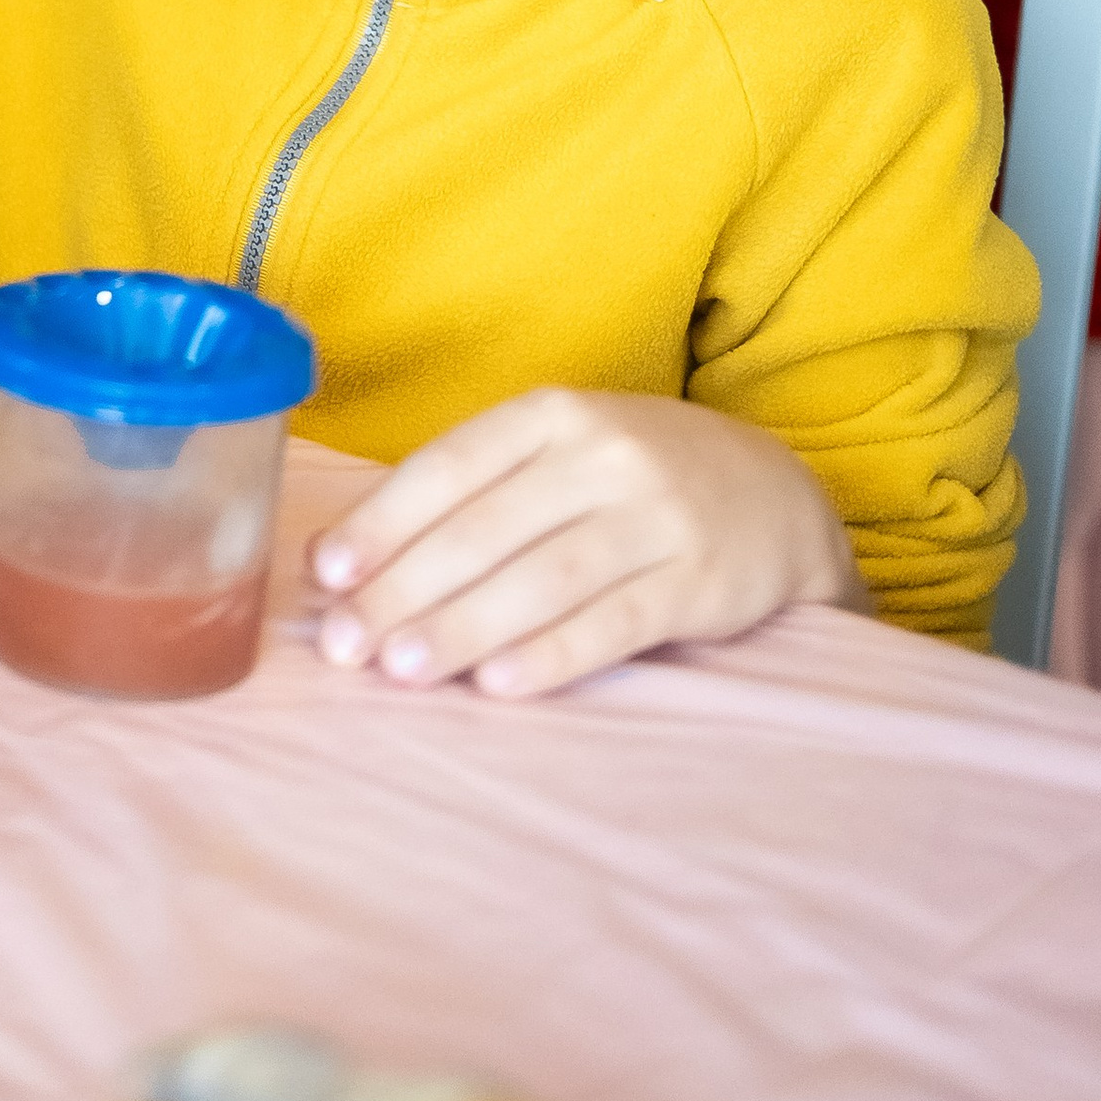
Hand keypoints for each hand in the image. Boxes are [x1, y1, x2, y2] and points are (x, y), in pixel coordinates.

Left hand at [306, 388, 861, 699]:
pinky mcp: (698, 582)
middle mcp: (604, 454)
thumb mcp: (558, 455)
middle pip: (485, 528)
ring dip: (464, 628)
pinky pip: (615, 624)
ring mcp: (656, 517)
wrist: (774, 497)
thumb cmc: (628, 482)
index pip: (449, 466)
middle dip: (405, 589)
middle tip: (344, 644)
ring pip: (542, 579)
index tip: (326, 573)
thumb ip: (469, 497)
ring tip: (400, 670)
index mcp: (552, 414)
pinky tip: (501, 685)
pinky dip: (553, 655)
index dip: (383, 521)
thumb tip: (347, 560)